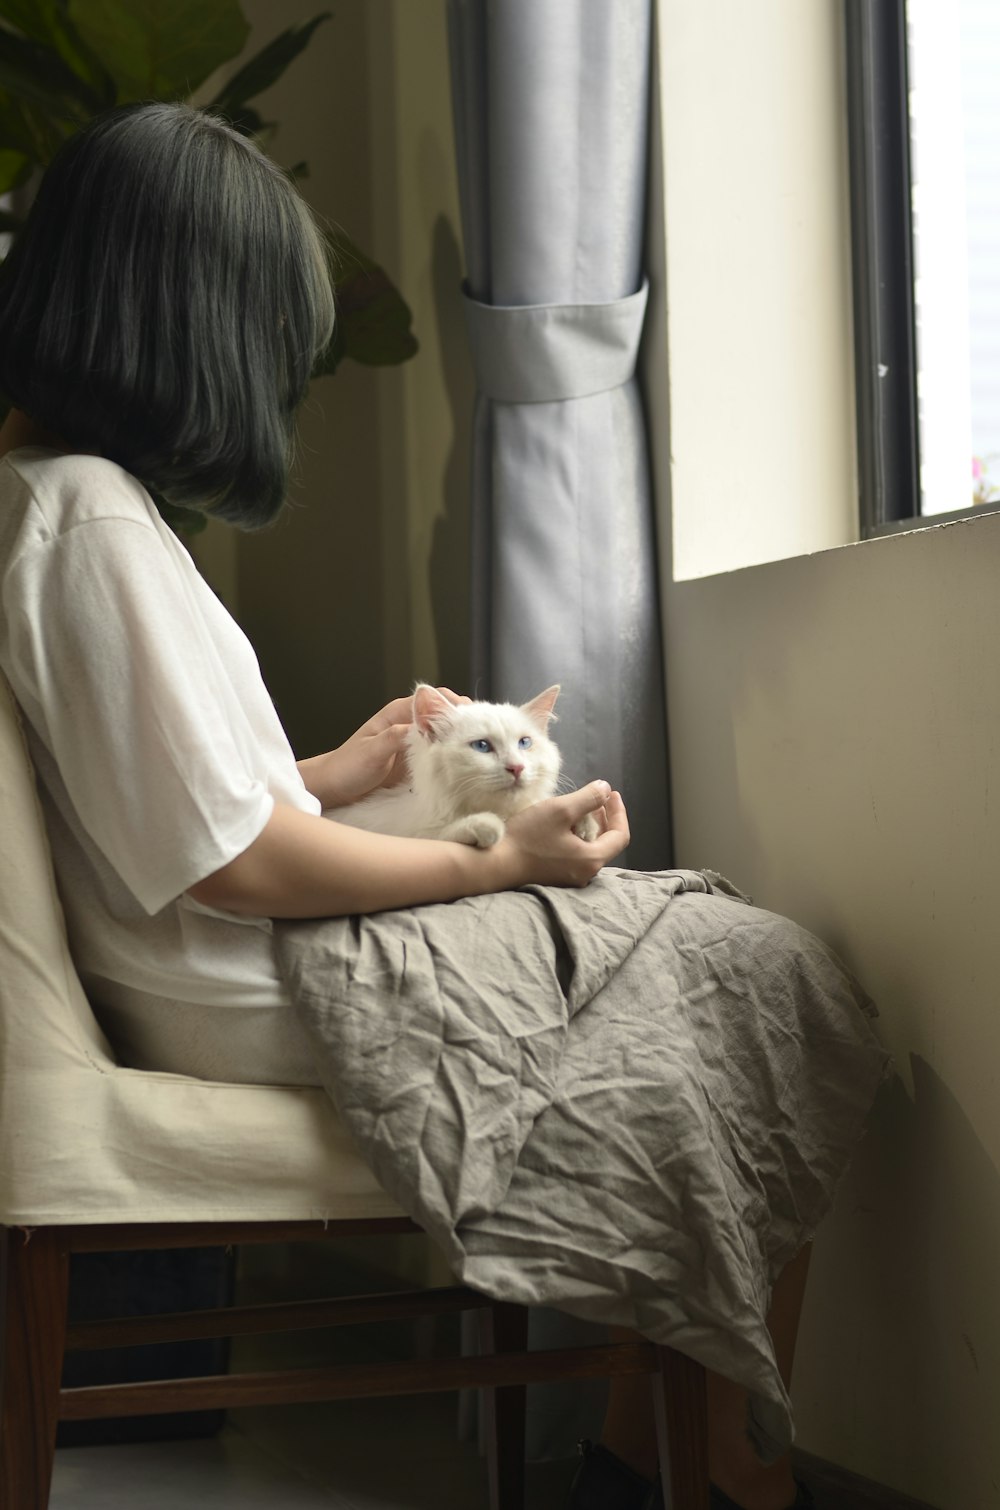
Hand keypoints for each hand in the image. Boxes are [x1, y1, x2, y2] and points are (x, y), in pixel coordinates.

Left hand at [299, 687, 470, 808]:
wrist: (334, 789)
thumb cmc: (346, 767)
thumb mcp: (370, 752)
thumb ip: (393, 737)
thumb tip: (419, 726)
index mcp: (397, 714)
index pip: (433, 698)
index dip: (454, 704)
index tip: (472, 717)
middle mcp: (409, 725)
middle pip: (445, 716)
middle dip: (464, 722)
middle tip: (484, 735)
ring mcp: (414, 744)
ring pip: (446, 735)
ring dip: (461, 740)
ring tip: (480, 750)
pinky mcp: (416, 763)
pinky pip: (440, 755)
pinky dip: (453, 757)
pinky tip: (465, 766)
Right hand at [501, 781, 629, 887]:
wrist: (496, 865)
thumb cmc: (527, 837)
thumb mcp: (560, 810)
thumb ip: (588, 798)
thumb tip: (605, 790)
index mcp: (592, 859)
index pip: (620, 835)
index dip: (619, 812)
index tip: (612, 794)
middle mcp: (585, 873)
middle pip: (606, 843)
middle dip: (605, 818)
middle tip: (597, 799)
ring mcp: (570, 878)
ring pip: (590, 849)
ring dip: (589, 827)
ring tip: (579, 809)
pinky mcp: (555, 877)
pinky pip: (575, 856)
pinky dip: (576, 838)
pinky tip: (563, 826)